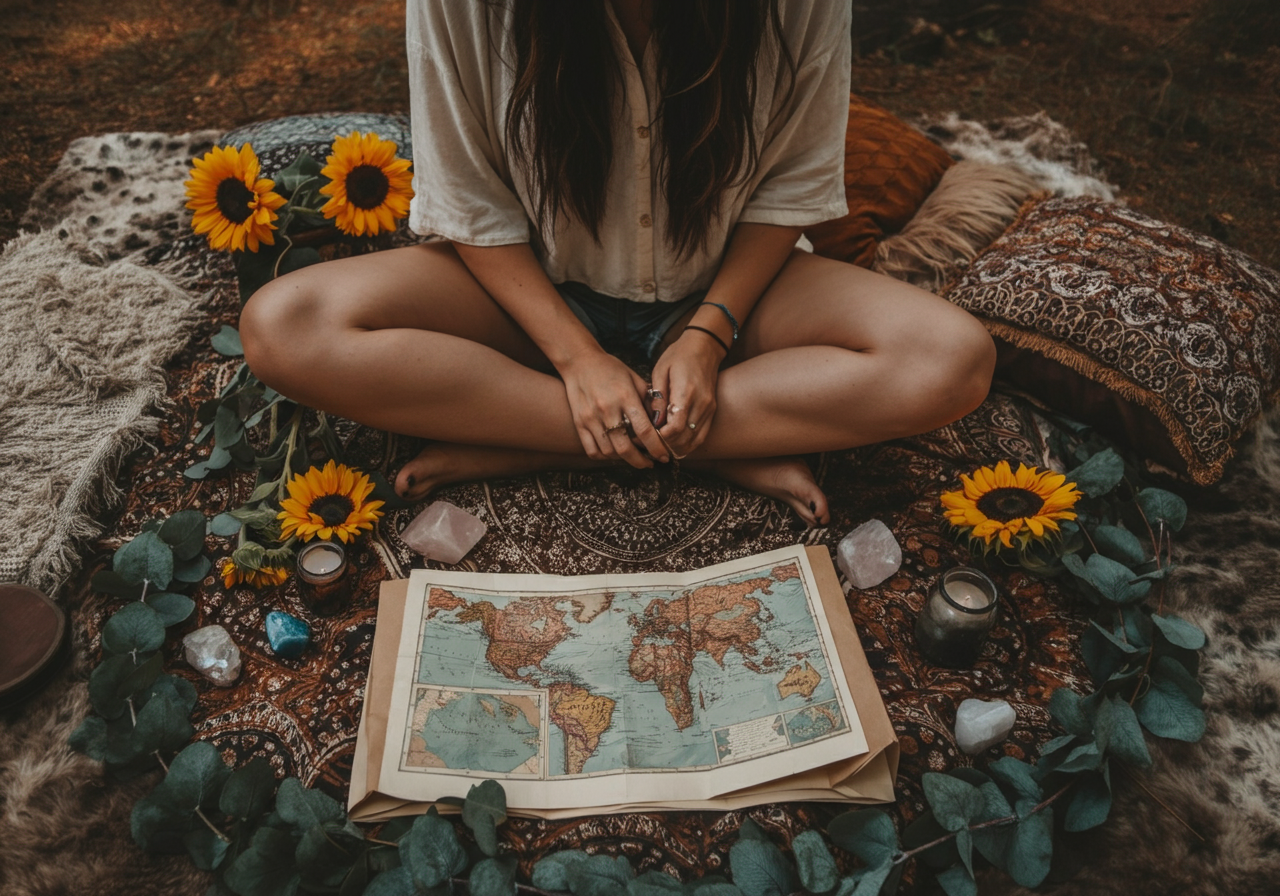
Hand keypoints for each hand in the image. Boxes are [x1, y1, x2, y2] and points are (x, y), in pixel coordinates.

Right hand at [560, 349, 669, 467]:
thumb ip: (649, 401)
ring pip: (609, 452)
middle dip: (640, 461)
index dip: (656, 447)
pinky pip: (592, 450)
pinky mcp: (579, 423)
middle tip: (649, 463)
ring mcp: (591, 418)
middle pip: (625, 447)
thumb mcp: (635, 379)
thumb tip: (662, 424)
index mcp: (625, 397)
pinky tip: (614, 454)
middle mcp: (607, 409)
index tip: (663, 456)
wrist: (579, 361)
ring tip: (633, 457)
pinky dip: (605, 457)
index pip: (644, 430)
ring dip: (624, 459)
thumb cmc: (611, 369)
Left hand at [650, 329, 723, 457]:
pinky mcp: (712, 410)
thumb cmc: (679, 356)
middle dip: (665, 446)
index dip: (660, 437)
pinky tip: (674, 445)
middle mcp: (701, 403)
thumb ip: (658, 398)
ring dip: (676, 448)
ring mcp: (709, 408)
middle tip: (648, 446)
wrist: (705, 347)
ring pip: (694, 441)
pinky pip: (701, 435)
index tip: (646, 436)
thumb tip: (653, 422)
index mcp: (686, 392)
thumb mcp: (660, 371)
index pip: (675, 427)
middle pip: (684, 438)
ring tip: (659, 447)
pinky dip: (688, 444)